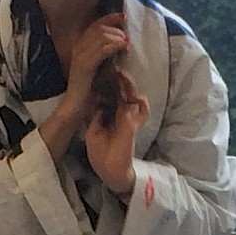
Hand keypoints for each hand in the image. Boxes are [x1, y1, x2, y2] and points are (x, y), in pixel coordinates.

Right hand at [57, 13, 129, 131]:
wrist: (75, 106)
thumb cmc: (88, 90)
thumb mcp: (96, 68)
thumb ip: (103, 56)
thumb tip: (118, 46)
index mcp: (80, 46)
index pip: (95, 25)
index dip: (110, 18)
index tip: (123, 17)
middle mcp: (78, 48)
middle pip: (99, 28)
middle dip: (116, 29)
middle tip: (127, 37)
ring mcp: (81, 55)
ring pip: (101, 36)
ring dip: (117, 37)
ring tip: (127, 43)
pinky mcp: (85, 65)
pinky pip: (102, 49)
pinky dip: (114, 45)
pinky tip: (123, 47)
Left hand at [86, 70, 149, 195]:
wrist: (108, 169)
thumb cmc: (100, 152)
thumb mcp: (92, 129)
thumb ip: (95, 114)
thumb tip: (94, 99)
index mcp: (111, 114)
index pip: (110, 93)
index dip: (107, 81)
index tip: (101, 68)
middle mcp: (121, 114)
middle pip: (122, 91)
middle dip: (117, 77)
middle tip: (112, 65)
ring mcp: (129, 119)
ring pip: (132, 96)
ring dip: (128, 84)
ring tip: (121, 73)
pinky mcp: (133, 125)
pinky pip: (142, 110)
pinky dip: (141, 102)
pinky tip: (136, 95)